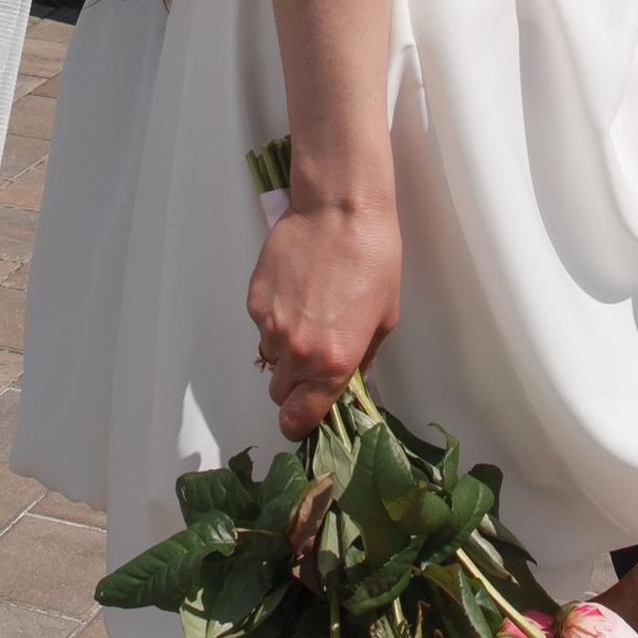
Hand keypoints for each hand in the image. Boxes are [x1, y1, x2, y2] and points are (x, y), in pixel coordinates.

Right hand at [247, 184, 401, 439]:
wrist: (340, 211)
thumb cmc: (372, 259)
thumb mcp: (383, 320)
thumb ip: (360, 359)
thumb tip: (348, 380)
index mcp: (332, 363)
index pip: (299, 419)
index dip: (300, 425)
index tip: (305, 420)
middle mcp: (297, 351)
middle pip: (280, 394)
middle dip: (295, 386)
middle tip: (315, 359)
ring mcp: (270, 325)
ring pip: (269, 358)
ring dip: (285, 351)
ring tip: (308, 316)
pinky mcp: (254, 300)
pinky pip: (261, 326)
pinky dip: (274, 318)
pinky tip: (297, 292)